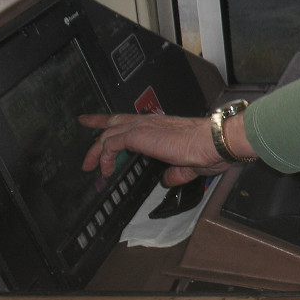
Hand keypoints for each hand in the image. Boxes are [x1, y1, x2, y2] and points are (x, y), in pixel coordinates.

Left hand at [79, 113, 234, 186]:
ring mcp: (144, 127)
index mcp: (163, 127)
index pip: (135, 122)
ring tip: (89, 164)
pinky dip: (105, 155)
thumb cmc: (210, 150)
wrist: (214, 142)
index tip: (109, 124)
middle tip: (85, 121)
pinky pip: (112, 143)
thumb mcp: (190, 166)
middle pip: (117, 120)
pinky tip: (105, 169)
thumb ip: (177, 173)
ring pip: (110, 132)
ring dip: (97, 148)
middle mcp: (151, 123)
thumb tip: (168, 179)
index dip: (120, 124)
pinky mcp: (139, 135)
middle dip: (99, 122)